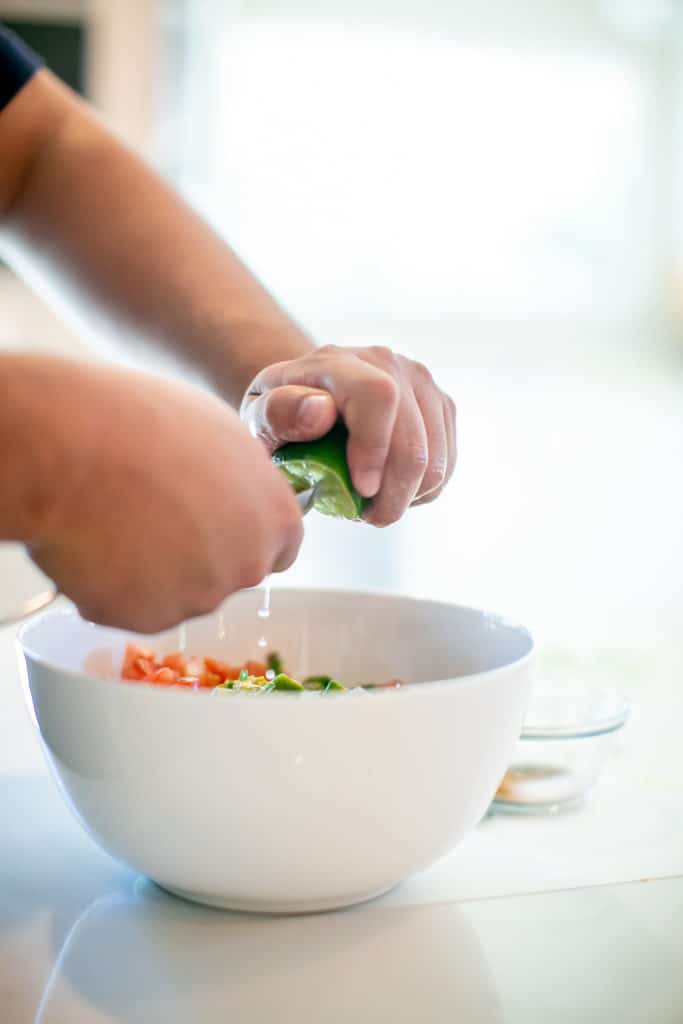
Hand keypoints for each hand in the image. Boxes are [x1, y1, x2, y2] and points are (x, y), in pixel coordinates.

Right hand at [29, 363, 302, 631]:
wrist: (72, 450)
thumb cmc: (142, 423)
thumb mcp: (218, 435)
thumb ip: (241, 480)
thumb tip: (231, 494)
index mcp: (274, 519)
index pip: (278, 548)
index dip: (243, 534)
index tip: (215, 521)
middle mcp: (246, 566)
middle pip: (228, 573)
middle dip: (198, 554)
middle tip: (153, 515)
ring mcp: (197, 598)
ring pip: (180, 594)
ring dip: (154, 571)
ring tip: (116, 521)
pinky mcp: (146, 619)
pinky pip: (133, 608)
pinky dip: (115, 587)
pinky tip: (95, 545)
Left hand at [241, 345, 455, 525]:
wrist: (310, 402)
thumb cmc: (281, 418)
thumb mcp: (260, 419)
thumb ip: (278, 414)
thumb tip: (321, 411)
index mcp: (337, 361)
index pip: (377, 396)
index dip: (375, 449)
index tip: (362, 491)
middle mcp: (385, 361)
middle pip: (412, 436)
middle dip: (394, 490)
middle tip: (368, 516)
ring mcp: (419, 380)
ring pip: (436, 456)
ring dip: (408, 495)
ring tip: (375, 504)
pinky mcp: (439, 404)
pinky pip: (447, 462)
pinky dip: (423, 489)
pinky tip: (393, 489)